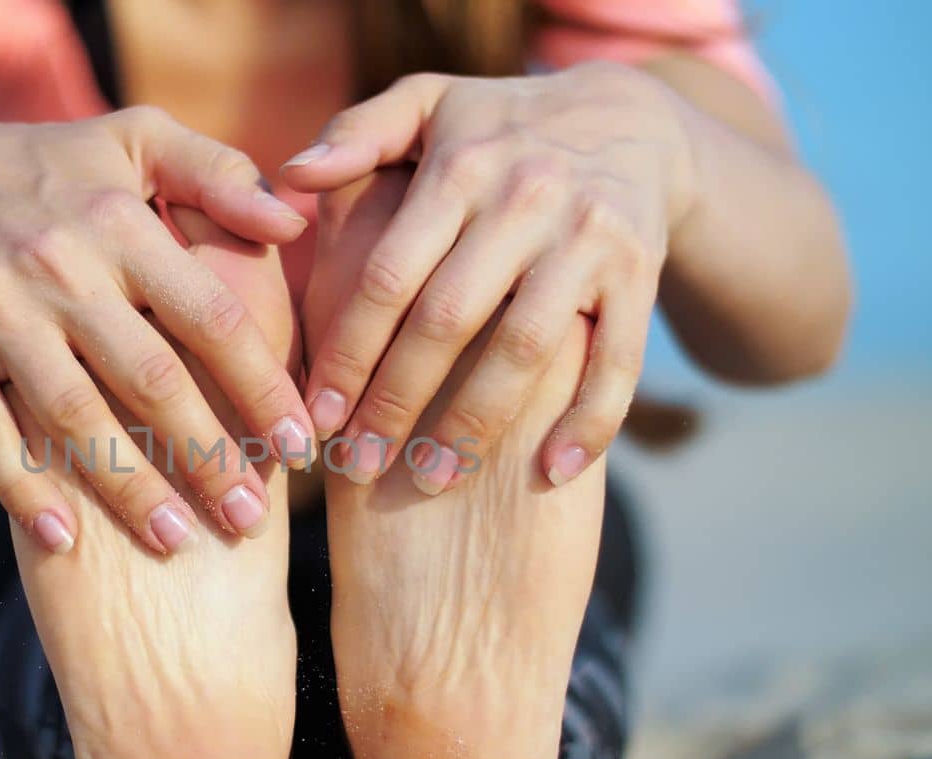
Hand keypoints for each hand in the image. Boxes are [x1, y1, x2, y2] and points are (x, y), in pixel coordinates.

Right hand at [0, 107, 315, 554]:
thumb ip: (222, 176)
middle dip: (206, 455)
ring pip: (71, 415)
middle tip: (251, 517)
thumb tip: (296, 223)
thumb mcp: (141, 140)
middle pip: (148, 378)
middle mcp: (58, 267)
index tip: (298, 447)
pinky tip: (65, 541)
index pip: (208, 316)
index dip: (259, 385)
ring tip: (178, 543)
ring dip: (126, 486)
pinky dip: (22, 489)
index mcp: (119, 222)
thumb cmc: (63, 168)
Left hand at [283, 62, 695, 491]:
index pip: (390, 274)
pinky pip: (619, 361)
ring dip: (476, 424)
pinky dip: (590, 421)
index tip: (317, 416)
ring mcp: (588, 240)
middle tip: (360, 464)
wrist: (632, 117)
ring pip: (525, 349)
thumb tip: (290, 178)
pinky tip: (552, 472)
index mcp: (461, 167)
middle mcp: (526, 200)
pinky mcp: (640, 274)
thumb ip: (355, 134)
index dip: (349, 351)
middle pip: (448, 320)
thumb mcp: (427, 104)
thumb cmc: (498, 126)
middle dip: (396, 401)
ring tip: (433, 481)